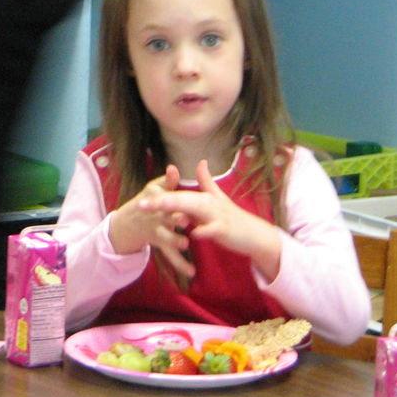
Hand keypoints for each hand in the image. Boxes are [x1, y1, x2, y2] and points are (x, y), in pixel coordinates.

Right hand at [108, 165, 195, 285]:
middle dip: (176, 220)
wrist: (127, 223)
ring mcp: (156, 231)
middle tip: (185, 221)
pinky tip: (191, 272)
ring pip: (166, 237)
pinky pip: (170, 255)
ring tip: (185, 244)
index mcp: (156, 201)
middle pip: (166, 218)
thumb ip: (167, 181)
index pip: (164, 199)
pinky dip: (180, 264)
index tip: (182, 198)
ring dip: (174, 240)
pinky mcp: (160, 243)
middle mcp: (156, 216)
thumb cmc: (146, 203)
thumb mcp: (153, 189)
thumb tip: (174, 168)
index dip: (171, 199)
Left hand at [137, 159, 282, 278]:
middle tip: (142, 204)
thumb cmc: (232, 218)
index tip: (141, 198)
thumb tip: (201, 162)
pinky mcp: (226, 229)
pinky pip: (213, 229)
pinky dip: (204, 230)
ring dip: (179, 211)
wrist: (254, 234)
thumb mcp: (217, 199)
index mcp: (203, 197)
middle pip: (182, 199)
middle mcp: (208, 203)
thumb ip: (206, 181)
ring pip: (196, 210)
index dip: (159, 195)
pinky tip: (194, 233)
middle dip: (161, 202)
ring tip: (162, 212)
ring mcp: (217, 215)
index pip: (178, 194)